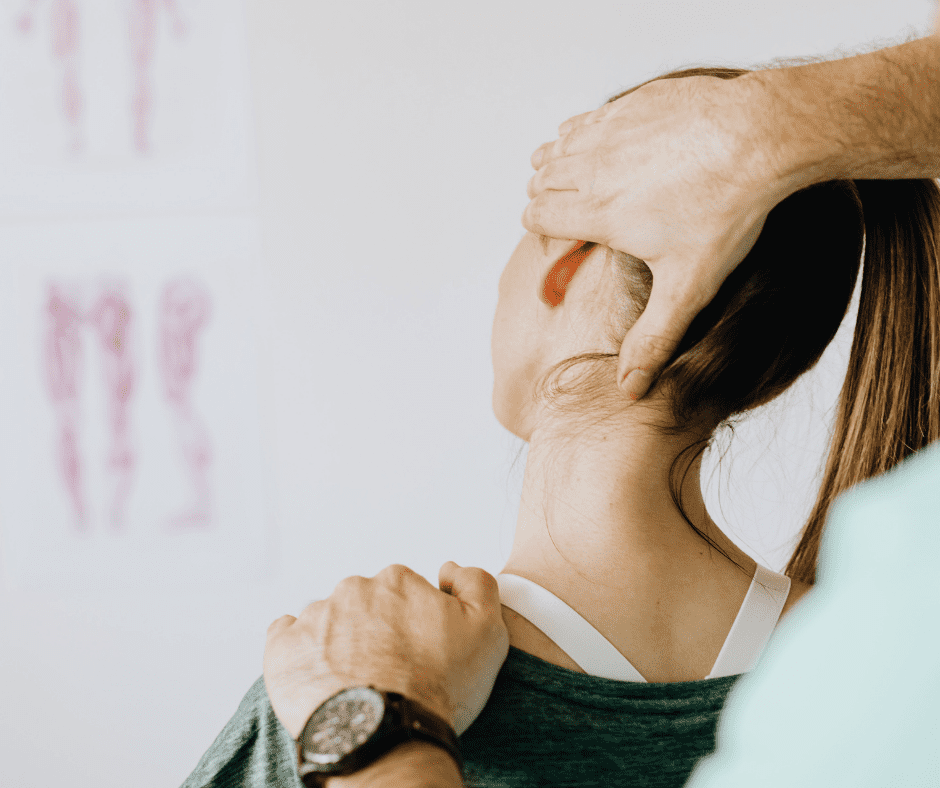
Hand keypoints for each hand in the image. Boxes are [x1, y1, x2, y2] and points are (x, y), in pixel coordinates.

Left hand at [263, 562, 509, 739]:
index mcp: (397, 581)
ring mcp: (314, 618)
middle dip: (374, 629)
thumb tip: (449, 568)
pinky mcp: (283, 648)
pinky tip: (319, 674)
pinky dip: (300, 651)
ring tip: (356, 681)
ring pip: (328, 621)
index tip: (417, 650)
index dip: (413, 622)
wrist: (386, 738)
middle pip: (364, 604)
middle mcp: (353, 590)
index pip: (404, 592)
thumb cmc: (436, 689)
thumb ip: (477, 583)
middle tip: (388, 669)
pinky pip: (286, 637)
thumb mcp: (487, 631)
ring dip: (339, 643)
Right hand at [523, 74, 790, 399]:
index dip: (540, 228)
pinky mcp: (634, 103)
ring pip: (557, 145)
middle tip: (574, 212)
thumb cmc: (727, 211)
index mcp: (597, 212)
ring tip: (585, 182)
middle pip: (540, 179)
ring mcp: (611, 130)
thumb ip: (654, 338)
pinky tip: (609, 147)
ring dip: (560, 163)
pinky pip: (588, 118)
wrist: (762, 137)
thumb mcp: (689, 287)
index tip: (561, 238)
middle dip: (547, 197)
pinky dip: (586, 132)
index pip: (536, 215)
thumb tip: (629, 388)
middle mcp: (593, 168)